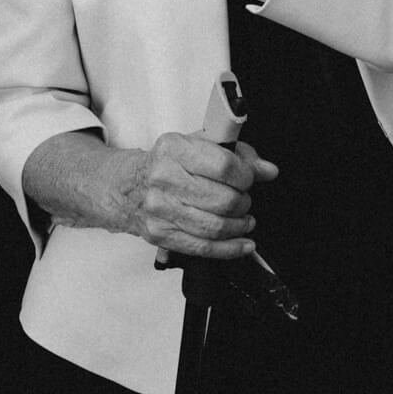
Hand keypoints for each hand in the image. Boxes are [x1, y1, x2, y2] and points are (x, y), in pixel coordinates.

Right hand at [115, 132, 279, 259]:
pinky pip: (202, 247)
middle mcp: (163, 178)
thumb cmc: (166, 163)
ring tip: (244, 219)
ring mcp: (160, 209)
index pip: (224, 166)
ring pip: (215, 227)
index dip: (246, 176)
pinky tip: (243, 243)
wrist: (125, 186)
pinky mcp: (160, 234)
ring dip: (239, 225)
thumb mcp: (198, 144)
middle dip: (243, 202)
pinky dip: (229, 249)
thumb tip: (267, 170)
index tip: (249, 179)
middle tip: (244, 200)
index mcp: (174, 149)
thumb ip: (237, 154)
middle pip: (223, 200)